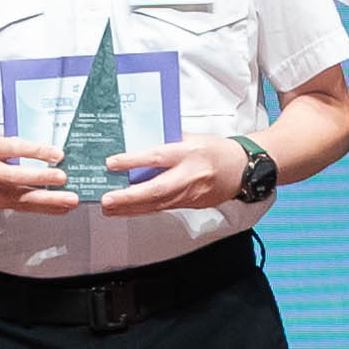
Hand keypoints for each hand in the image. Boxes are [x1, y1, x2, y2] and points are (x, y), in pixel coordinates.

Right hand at [0, 134, 75, 212]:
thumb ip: (15, 147)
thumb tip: (48, 154)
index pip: (14, 149)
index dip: (37, 152)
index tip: (58, 154)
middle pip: (17, 178)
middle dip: (43, 179)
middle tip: (64, 179)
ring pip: (22, 198)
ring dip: (49, 201)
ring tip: (70, 201)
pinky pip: (22, 207)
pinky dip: (43, 208)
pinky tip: (60, 208)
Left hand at [93, 130, 256, 217]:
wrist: (242, 170)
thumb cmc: (215, 149)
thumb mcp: (191, 136)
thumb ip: (167, 139)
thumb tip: (138, 138)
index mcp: (187, 153)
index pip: (157, 157)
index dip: (133, 161)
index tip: (111, 163)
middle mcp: (188, 176)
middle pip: (155, 189)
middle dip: (128, 197)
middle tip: (107, 200)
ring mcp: (190, 194)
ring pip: (157, 204)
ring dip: (131, 208)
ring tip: (109, 209)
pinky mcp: (190, 205)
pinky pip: (163, 208)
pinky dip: (143, 210)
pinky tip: (127, 211)